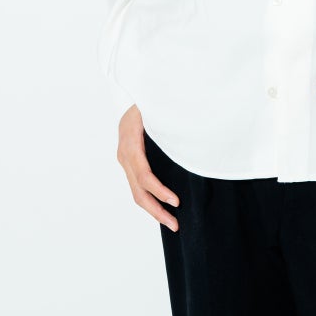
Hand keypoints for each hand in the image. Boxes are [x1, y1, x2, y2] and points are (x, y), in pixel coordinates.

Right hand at [116, 105, 180, 231]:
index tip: (176, 202)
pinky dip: (150, 198)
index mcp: (131, 143)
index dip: (159, 191)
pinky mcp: (129, 160)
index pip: (144, 175)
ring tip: (171, 222)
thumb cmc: (149, 97)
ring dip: (153, 209)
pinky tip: (162, 206)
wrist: (130, 90)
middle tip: (175, 225)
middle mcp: (124, 154)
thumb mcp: (157, 109)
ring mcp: (124, 158)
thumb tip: (190, 139)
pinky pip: (137, 184)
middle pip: (138, 190)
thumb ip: (169, 125)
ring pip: (136, 191)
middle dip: (157, 210)